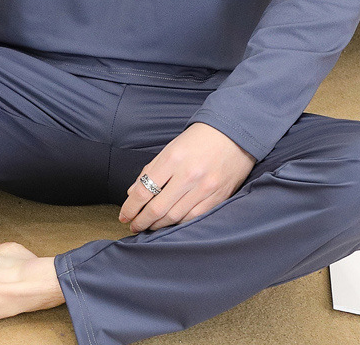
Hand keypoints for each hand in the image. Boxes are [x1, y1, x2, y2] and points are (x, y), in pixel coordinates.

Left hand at [118, 122, 257, 233]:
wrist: (235, 133)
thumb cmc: (199, 139)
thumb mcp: (171, 147)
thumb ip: (152, 170)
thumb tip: (133, 192)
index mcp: (173, 158)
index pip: (144, 190)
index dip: (130, 207)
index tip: (124, 215)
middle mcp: (188, 174)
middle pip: (157, 208)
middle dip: (141, 221)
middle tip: (133, 226)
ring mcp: (204, 188)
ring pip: (175, 217)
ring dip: (158, 225)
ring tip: (149, 226)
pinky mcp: (218, 197)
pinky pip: (193, 217)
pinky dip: (178, 224)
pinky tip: (170, 224)